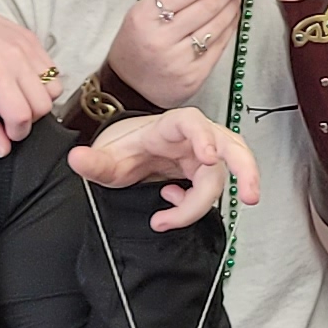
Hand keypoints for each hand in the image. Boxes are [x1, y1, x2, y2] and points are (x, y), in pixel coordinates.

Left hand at [0, 0, 56, 152]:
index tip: (4, 132)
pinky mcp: (31, 37)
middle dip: (28, 119)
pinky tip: (18, 80)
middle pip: (44, 105)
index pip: (23, 116)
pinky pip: (51, 68)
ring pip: (54, 87)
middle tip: (7, 116)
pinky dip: (41, 81)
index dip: (15, 133)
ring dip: (38, 100)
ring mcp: (28, 45)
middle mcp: (17, 57)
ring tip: (14, 97)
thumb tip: (3, 148)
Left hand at [74, 109, 262, 226]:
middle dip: (245, 167)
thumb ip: (93, 162)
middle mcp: (194, 137)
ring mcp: (205, 153)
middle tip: (251, 195)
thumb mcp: (106, 159)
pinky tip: (172, 204)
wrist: (130, 155)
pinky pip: (215, 186)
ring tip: (246, 204)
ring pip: (234, 164)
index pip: (193, 123)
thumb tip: (76, 159)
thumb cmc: (124, 151)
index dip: (204, 137)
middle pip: (230, 144)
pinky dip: (199, 202)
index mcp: (170, 126)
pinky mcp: (207, 170)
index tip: (208, 157)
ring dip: (243, 182)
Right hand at [106, 0, 252, 107]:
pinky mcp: (194, 76)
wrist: (127, 88)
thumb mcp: (144, 12)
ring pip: (219, 24)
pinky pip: (220, 45)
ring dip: (232, 5)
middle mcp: (162, 38)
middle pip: (208, 5)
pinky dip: (230, 26)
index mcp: (146, 17)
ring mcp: (179, 59)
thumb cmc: (135, 46)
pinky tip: (230, 17)